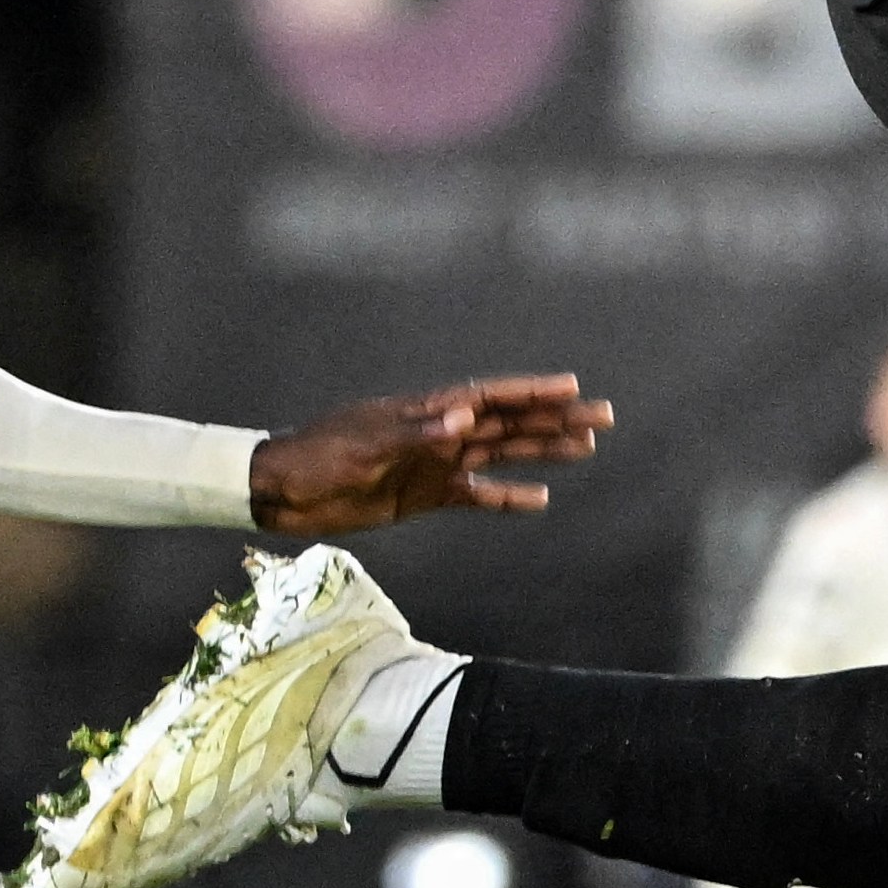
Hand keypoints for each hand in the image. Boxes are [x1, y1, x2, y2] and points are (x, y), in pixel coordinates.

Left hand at [251, 377, 614, 531]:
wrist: (284, 492)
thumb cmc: (318, 457)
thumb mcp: (366, 445)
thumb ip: (417, 433)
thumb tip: (464, 417)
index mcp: (427, 411)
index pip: (490, 397)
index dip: (530, 392)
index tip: (572, 387)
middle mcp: (439, 432)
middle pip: (508, 423)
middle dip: (554, 419)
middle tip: (603, 417)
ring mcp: (435, 464)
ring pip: (501, 454)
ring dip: (542, 451)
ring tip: (586, 448)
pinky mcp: (424, 495)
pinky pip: (477, 495)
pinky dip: (507, 497)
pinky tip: (540, 499)